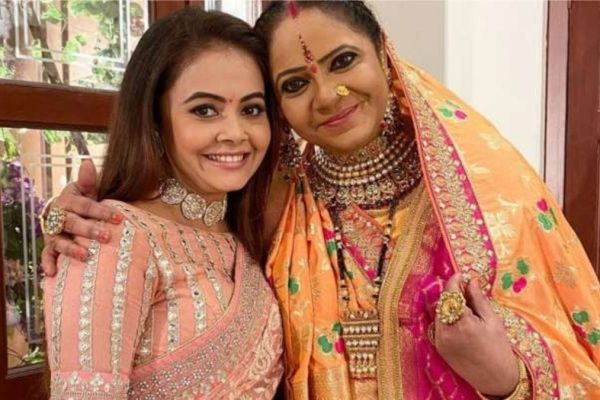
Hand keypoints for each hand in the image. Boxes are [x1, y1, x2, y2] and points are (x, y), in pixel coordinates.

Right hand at [41, 160, 122, 276]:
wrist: (63, 213)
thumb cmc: (81, 203)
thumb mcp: (85, 190)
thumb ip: (88, 181)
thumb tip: (88, 162)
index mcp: (68, 201)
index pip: (86, 206)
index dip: (102, 211)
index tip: (119, 218)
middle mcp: (58, 217)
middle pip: (73, 223)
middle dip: (89, 230)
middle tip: (106, 237)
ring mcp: (52, 233)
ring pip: (60, 241)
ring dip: (71, 249)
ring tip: (85, 255)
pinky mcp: (49, 246)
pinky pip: (47, 256)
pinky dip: (48, 263)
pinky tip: (52, 273)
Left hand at [434, 273, 519, 396]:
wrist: (495, 379)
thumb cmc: (499, 349)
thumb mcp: (493, 321)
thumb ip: (478, 300)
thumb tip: (471, 281)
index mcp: (463, 323)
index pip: (451, 294)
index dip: (454, 281)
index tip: (460, 275)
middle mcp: (447, 331)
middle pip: (443, 303)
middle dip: (452, 293)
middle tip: (464, 288)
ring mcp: (440, 340)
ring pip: (439, 313)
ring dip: (448, 305)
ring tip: (464, 305)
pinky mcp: (438, 347)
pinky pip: (439, 325)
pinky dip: (446, 318)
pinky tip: (459, 319)